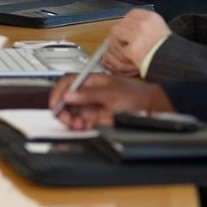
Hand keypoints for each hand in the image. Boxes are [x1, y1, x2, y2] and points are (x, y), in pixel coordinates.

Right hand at [49, 73, 173, 129]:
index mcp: (91, 80)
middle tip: (67, 119)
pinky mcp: (97, 117)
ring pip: (74, 112)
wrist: (150, 108)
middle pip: (67, 99)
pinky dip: (80, 125)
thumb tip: (69, 95)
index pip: (68, 83)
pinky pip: (82, 121)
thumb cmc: (135, 94)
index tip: (55, 105)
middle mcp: (90, 92)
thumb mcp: (111, 94)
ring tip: (79, 124)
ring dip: (72, 120)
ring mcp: (93, 104)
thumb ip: (89, 95)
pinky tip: (84, 126)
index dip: (58, 93)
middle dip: (64, 110)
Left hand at [102, 9, 171, 75]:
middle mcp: (143, 23)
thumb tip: (127, 28)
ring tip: (128, 52)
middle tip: (126, 45)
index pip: (131, 14)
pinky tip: (132, 60)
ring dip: (118, 45)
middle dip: (121, 36)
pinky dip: (123, 56)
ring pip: (115, 35)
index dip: (127, 24)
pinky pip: (120, 50)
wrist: (175, 63)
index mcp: (151, 17)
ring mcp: (137, 35)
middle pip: (121, 24)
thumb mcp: (161, 29)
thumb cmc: (169, 49)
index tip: (128, 33)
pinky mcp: (132, 49)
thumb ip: (146, 26)